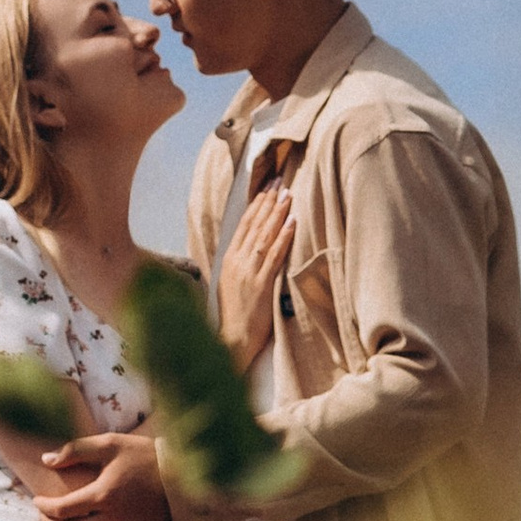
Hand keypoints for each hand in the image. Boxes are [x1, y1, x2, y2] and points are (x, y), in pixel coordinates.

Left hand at [36, 427, 170, 520]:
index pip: (61, 509)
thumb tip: (45, 460)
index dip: (43, 506)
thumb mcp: (110, 444)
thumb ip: (75, 450)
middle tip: (43, 515)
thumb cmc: (142, 455)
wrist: (179, 474)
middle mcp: (113, 520)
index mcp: (103, 494)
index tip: (38, 500)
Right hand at [216, 178, 295, 367]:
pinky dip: (283, 236)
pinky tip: (291, 221)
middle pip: (254, 224)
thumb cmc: (235, 316)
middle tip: (280, 180)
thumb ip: (240, 264)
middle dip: (268, 200)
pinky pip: (274, 254)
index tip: (266, 187)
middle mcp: (237, 261)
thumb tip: (251, 247)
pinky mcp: (261, 283)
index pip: (243, 224)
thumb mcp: (230, 284)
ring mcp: (248, 271)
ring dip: (277, 212)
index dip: (256, 204)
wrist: (232, 340)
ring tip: (287, 193)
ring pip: (264, 235)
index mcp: (228, 259)